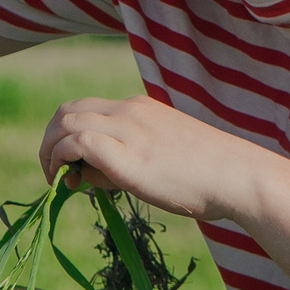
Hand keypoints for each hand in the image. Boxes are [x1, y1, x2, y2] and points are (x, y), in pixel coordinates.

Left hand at [38, 95, 277, 222]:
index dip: (65, 135)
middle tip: (53, 172)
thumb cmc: (207, 176)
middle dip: (50, 140)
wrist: (239, 177)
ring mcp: (128, 128)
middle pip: (67, 111)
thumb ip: (121, 162)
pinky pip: (79, 141)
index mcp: (140, 108)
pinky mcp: (127, 154)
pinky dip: (63, 157)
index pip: (85, 108)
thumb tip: (83, 175)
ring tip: (56, 180)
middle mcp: (130, 110)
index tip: (70, 166)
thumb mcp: (159, 161)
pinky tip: (70, 181)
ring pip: (67, 122)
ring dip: (51, 150)